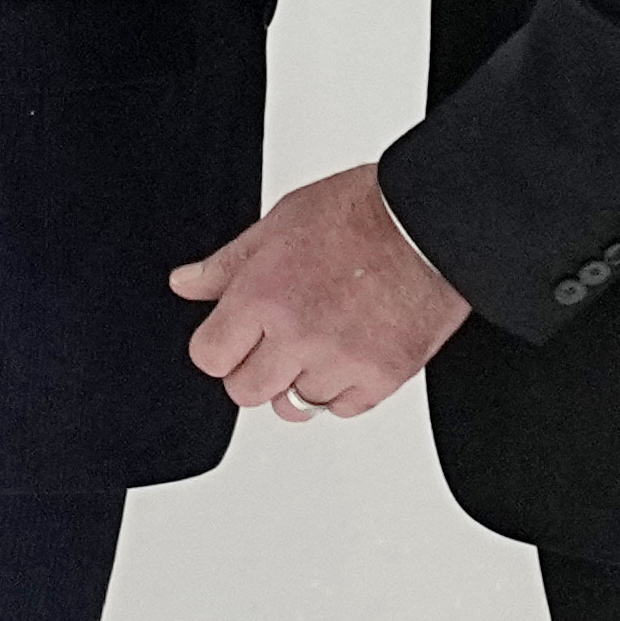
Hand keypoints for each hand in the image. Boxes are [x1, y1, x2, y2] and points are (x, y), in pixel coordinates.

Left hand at [170, 163, 469, 421]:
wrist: (433, 222)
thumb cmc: (365, 211)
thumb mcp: (281, 222)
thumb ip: (228, 264)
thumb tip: (186, 285)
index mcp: (265, 294)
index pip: (210, 357)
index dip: (221, 345)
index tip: (235, 336)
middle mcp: (298, 335)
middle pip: (246, 392)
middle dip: (256, 368)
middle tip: (279, 338)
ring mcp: (341, 362)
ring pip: (296, 404)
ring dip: (303, 378)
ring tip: (325, 336)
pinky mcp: (381, 378)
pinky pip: (343, 409)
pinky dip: (345, 387)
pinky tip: (354, 347)